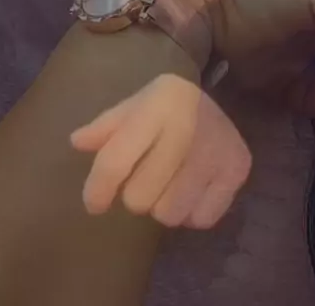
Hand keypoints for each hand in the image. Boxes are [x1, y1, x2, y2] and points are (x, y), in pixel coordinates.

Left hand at [70, 74, 250, 227]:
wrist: (208, 97)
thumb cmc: (161, 106)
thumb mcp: (131, 107)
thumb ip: (104, 127)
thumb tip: (77, 142)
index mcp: (156, 106)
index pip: (116, 160)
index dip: (98, 188)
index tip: (94, 203)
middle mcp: (188, 127)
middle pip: (140, 198)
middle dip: (135, 195)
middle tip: (144, 179)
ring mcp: (216, 151)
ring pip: (170, 214)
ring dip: (163, 205)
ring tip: (169, 182)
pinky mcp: (237, 169)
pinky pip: (201, 219)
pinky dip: (192, 211)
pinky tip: (192, 187)